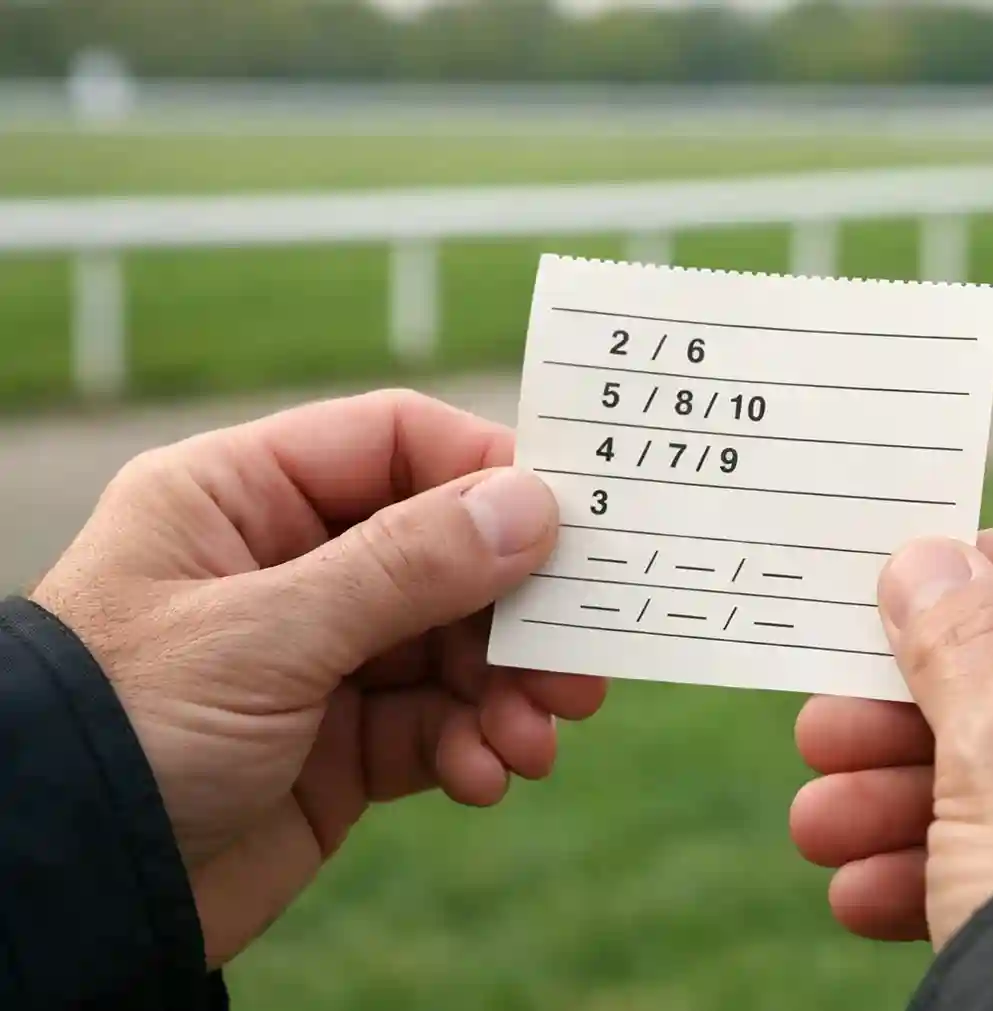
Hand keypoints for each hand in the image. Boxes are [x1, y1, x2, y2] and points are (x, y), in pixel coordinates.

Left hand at [29, 390, 605, 967]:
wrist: (65, 895)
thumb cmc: (125, 729)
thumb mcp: (267, 634)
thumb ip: (407, 566)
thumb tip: (532, 506)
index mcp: (243, 499)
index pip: (395, 444)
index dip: (487, 473)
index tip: (569, 523)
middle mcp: (288, 567)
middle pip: (444, 552)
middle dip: (515, 610)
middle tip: (578, 658)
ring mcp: (318, 658)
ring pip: (453, 646)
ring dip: (506, 690)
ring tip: (537, 737)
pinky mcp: (340, 746)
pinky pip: (436, 725)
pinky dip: (473, 745)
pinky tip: (486, 775)